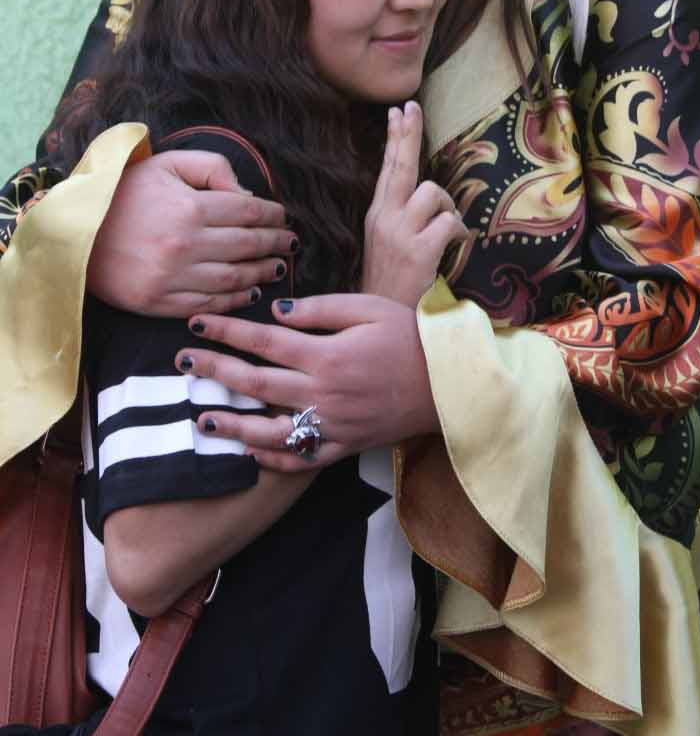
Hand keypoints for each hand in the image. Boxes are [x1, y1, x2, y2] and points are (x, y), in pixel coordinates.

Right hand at [87, 151, 292, 315]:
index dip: (272, 215)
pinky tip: (249, 291)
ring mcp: (173, 278)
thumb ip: (211, 167)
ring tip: (277, 266)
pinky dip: (236, 300)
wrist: (74, 233)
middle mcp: (186, 245)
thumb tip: (246, 192)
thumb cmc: (123, 193)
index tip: (282, 216)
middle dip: (276, 243)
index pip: (248, 211)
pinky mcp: (160, 303)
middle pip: (248, 246)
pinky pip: (210, 303)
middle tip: (290, 242)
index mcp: (190, 208)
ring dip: (262, 273)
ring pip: (235, 279)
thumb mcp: (166, 164)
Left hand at [175, 292, 439, 471]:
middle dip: (214, 372)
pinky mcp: (345, 446)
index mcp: (326, 354)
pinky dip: (273, 459)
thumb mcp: (367, 307)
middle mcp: (323, 393)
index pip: (262, 341)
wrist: (450, 381)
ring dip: (231, 426)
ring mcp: (332, 425)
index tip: (196, 323)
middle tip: (181, 364)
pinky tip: (249, 451)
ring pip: (270, 430)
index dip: (225, 331)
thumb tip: (274, 311)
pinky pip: (302, 460)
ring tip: (200, 420)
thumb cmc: (410, 335)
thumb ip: (319, 309)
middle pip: (256, 383)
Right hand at [362, 101, 466, 306]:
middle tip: (412, 106)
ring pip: (432, 192)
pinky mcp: (417, 250)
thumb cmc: (391, 283)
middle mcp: (384, 218)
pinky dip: (458, 231)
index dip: (394, 138)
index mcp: (377, 215)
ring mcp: (399, 233)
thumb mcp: (387, 243)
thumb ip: (401, 216)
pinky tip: (455, 244)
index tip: (398, 111)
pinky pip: (448, 222)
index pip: (387, 168)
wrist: (382, 321)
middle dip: (408, 133)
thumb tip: (427, 191)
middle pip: (400, 165)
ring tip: (447, 228)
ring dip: (448, 206)